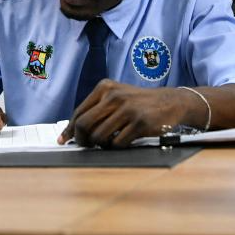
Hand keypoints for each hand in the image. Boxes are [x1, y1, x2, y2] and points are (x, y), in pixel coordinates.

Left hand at [57, 79, 182, 147]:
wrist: (170, 102)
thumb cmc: (138, 102)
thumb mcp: (117, 96)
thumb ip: (97, 109)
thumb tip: (74, 130)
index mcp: (105, 87)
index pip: (79, 112)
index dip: (70, 129)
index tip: (64, 139)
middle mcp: (114, 96)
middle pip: (84, 124)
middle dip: (81, 139)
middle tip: (85, 146)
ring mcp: (127, 109)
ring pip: (99, 136)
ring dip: (100, 145)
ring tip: (106, 143)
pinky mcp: (139, 123)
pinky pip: (117, 143)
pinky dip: (115, 146)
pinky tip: (121, 141)